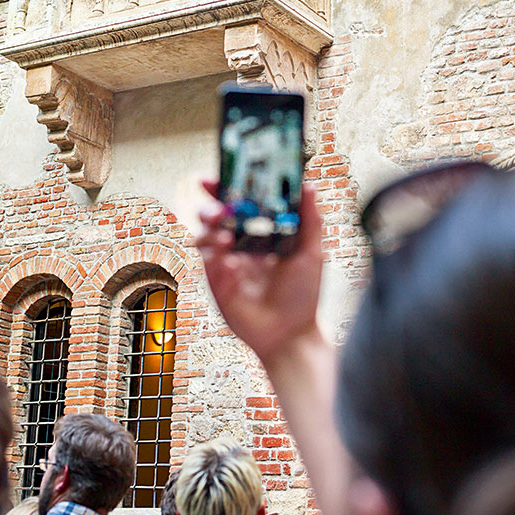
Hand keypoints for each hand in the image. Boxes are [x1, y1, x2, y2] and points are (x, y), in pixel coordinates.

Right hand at [196, 182, 322, 365]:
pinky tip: (234, 267)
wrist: (293, 335)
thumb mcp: (312, 252)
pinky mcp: (218, 287)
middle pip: (212, 218)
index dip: (221, 190)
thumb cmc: (303, 295)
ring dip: (210, 234)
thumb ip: (310, 219)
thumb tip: (308, 185)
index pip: (235, 204)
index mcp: (258, 233)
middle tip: (220, 211)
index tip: (212, 179)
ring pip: (202, 240)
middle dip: (209, 209)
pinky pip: (208, 269)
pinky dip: (217, 263)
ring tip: (227, 239)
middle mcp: (238, 246)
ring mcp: (225, 266)